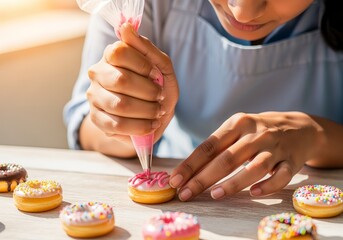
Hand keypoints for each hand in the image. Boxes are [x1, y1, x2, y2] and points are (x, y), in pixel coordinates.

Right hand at [85, 24, 178, 151]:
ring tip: (157, 112)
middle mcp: (97, 73)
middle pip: (121, 80)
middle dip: (149, 92)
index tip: (157, 76)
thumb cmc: (156, 87)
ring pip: (120, 105)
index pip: (120, 52)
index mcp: (111, 56)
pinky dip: (140, 126)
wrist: (151, 116)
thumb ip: (147, 49)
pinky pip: (117, 125)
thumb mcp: (161, 67)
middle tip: (160, 97)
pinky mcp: (97, 120)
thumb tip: (126, 28)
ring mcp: (94, 97)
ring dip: (147, 110)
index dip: (144, 66)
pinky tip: (150, 124)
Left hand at [169, 111, 324, 200]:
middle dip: (203, 178)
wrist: (299, 127)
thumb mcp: (237, 130)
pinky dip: (268, 186)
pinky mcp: (292, 160)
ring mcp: (275, 147)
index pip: (208, 146)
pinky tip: (254, 193)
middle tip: (186, 194)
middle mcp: (255, 133)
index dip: (190, 165)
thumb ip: (217, 147)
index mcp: (237, 124)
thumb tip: (188, 170)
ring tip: (214, 195)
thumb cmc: (258, 131)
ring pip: (253, 167)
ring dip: (233, 183)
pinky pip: (281, 176)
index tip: (175, 181)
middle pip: (226, 158)